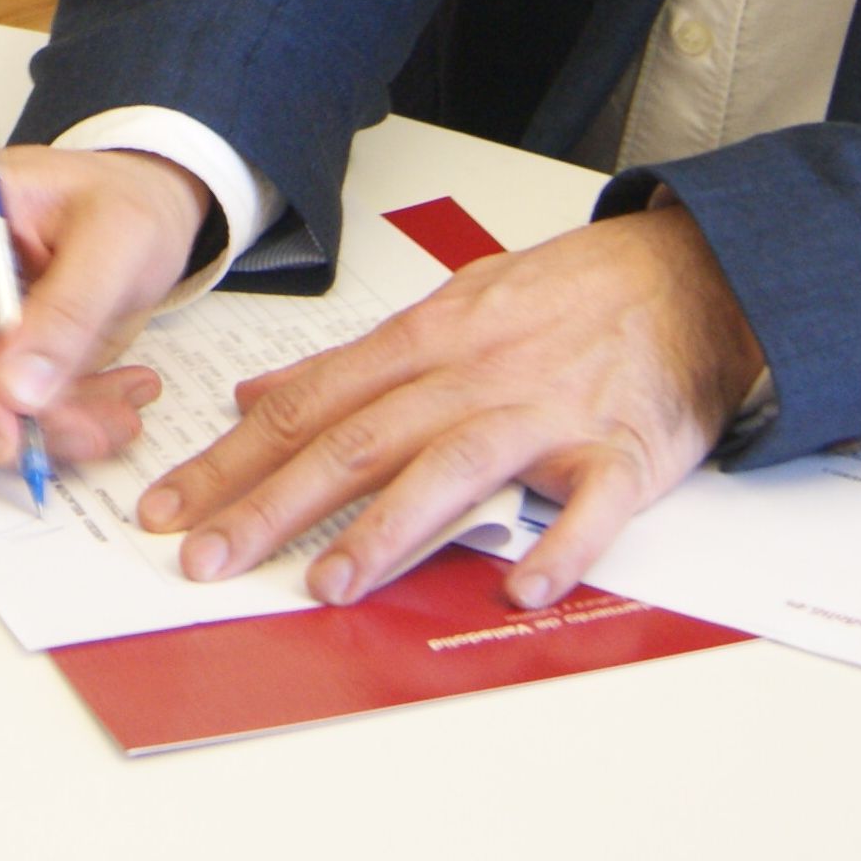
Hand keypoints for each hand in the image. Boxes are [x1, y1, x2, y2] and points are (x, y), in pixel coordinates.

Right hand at [0, 141, 209, 468]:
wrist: (116, 211)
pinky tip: (85, 403)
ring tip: (109, 411)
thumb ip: (72, 309)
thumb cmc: (113, 203)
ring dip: (31, 421)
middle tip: (96, 425)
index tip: (17, 425)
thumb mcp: (120, 241)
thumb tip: (16, 388)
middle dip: (12, 409)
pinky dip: (26, 420)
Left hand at [136, 201, 764, 610]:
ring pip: (452, 466)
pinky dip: (558, 546)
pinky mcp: (620, 450)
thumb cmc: (567, 295)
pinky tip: (521, 587)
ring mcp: (547, 412)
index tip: (170, 504)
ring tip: (329, 585)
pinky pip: (588, 506)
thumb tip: (258, 396)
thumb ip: (353, 361)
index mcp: (427, 340)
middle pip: (358, 439)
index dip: (234, 457)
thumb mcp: (448, 305)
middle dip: (272, 502)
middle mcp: (474, 374)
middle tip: (208, 557)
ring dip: (389, 529)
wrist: (690, 273)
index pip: (309, 403)